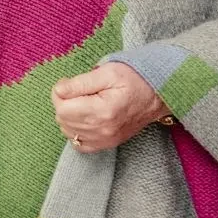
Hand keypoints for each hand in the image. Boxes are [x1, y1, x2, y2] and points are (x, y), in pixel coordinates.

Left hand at [52, 63, 170, 152]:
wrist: (158, 94)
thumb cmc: (135, 79)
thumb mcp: (108, 72)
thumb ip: (80, 83)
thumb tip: (59, 90)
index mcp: (102, 111)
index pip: (62, 108)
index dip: (60, 93)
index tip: (70, 83)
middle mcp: (103, 130)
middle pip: (63, 120)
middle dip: (64, 103)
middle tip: (78, 90)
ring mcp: (106, 140)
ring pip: (68, 131)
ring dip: (69, 116)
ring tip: (83, 102)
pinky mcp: (108, 144)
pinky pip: (79, 144)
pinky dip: (76, 131)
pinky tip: (84, 118)